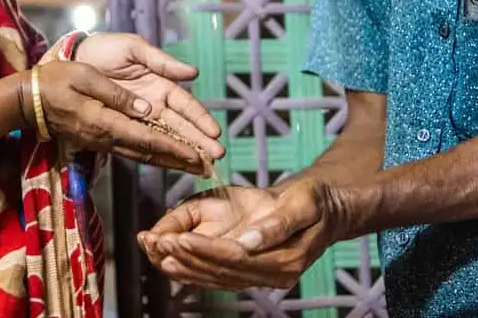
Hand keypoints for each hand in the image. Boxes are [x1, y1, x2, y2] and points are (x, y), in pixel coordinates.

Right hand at [23, 60, 208, 174]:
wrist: (28, 99)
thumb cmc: (56, 80)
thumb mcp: (86, 77)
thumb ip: (117, 95)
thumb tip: (146, 109)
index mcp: (105, 122)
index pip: (147, 138)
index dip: (174, 147)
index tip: (197, 155)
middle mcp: (106, 137)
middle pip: (149, 152)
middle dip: (179, 160)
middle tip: (207, 167)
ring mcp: (101, 141)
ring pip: (141, 154)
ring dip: (169, 160)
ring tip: (194, 165)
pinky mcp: (98, 139)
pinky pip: (131, 149)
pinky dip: (152, 154)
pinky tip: (165, 155)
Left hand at [75, 33, 223, 161]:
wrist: (74, 58)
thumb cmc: (106, 49)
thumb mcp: (135, 49)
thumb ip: (162, 62)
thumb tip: (193, 73)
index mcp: (160, 84)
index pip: (185, 105)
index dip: (200, 118)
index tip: (215, 132)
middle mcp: (153, 104)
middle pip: (181, 126)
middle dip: (199, 141)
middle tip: (217, 156)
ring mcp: (139, 118)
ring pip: (166, 138)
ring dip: (184, 152)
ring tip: (202, 167)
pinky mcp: (122, 127)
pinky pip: (142, 143)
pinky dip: (158, 155)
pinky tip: (174, 165)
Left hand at [138, 180, 340, 290]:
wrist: (324, 209)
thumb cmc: (312, 200)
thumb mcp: (302, 202)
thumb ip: (278, 223)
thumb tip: (250, 242)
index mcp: (285, 260)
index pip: (236, 258)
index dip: (205, 250)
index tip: (176, 238)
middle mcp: (272, 276)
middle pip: (220, 271)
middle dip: (185, 257)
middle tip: (154, 242)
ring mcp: (262, 278)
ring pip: (215, 277)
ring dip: (182, 265)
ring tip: (153, 249)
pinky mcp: (251, 273)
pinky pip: (217, 275)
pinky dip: (191, 268)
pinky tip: (168, 259)